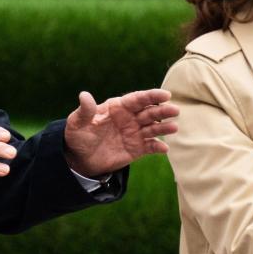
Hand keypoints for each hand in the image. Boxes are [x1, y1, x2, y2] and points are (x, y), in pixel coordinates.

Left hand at [63, 89, 178, 176]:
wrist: (80, 159)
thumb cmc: (78, 136)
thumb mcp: (78, 123)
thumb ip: (85, 110)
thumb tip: (84, 95)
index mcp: (118, 107)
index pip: (138, 99)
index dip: (152, 96)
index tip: (166, 94)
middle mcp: (130, 118)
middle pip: (149, 112)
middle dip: (162, 110)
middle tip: (175, 110)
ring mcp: (134, 133)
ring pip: (153, 128)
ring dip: (164, 127)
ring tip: (174, 127)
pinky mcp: (136, 149)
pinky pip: (150, 146)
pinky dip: (158, 147)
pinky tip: (164, 148)